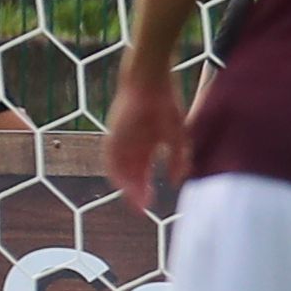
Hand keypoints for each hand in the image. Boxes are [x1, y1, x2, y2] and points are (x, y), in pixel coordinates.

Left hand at [102, 67, 182, 214]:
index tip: (150, 205)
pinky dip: (117, 172)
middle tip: (142, 209)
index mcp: (145, 146)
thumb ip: (179, 158)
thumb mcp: (178, 135)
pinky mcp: (113, 135)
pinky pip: (111, 158)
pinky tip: (123, 183)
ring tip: (135, 200)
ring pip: (119, 169)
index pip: (141, 173)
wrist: (150, 82)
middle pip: (130, 174)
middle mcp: (130, 146)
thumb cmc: (166, 104)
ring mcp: (120, 141)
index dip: (145, 189)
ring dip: (126, 186)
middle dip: (136, 193)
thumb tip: (178, 180)